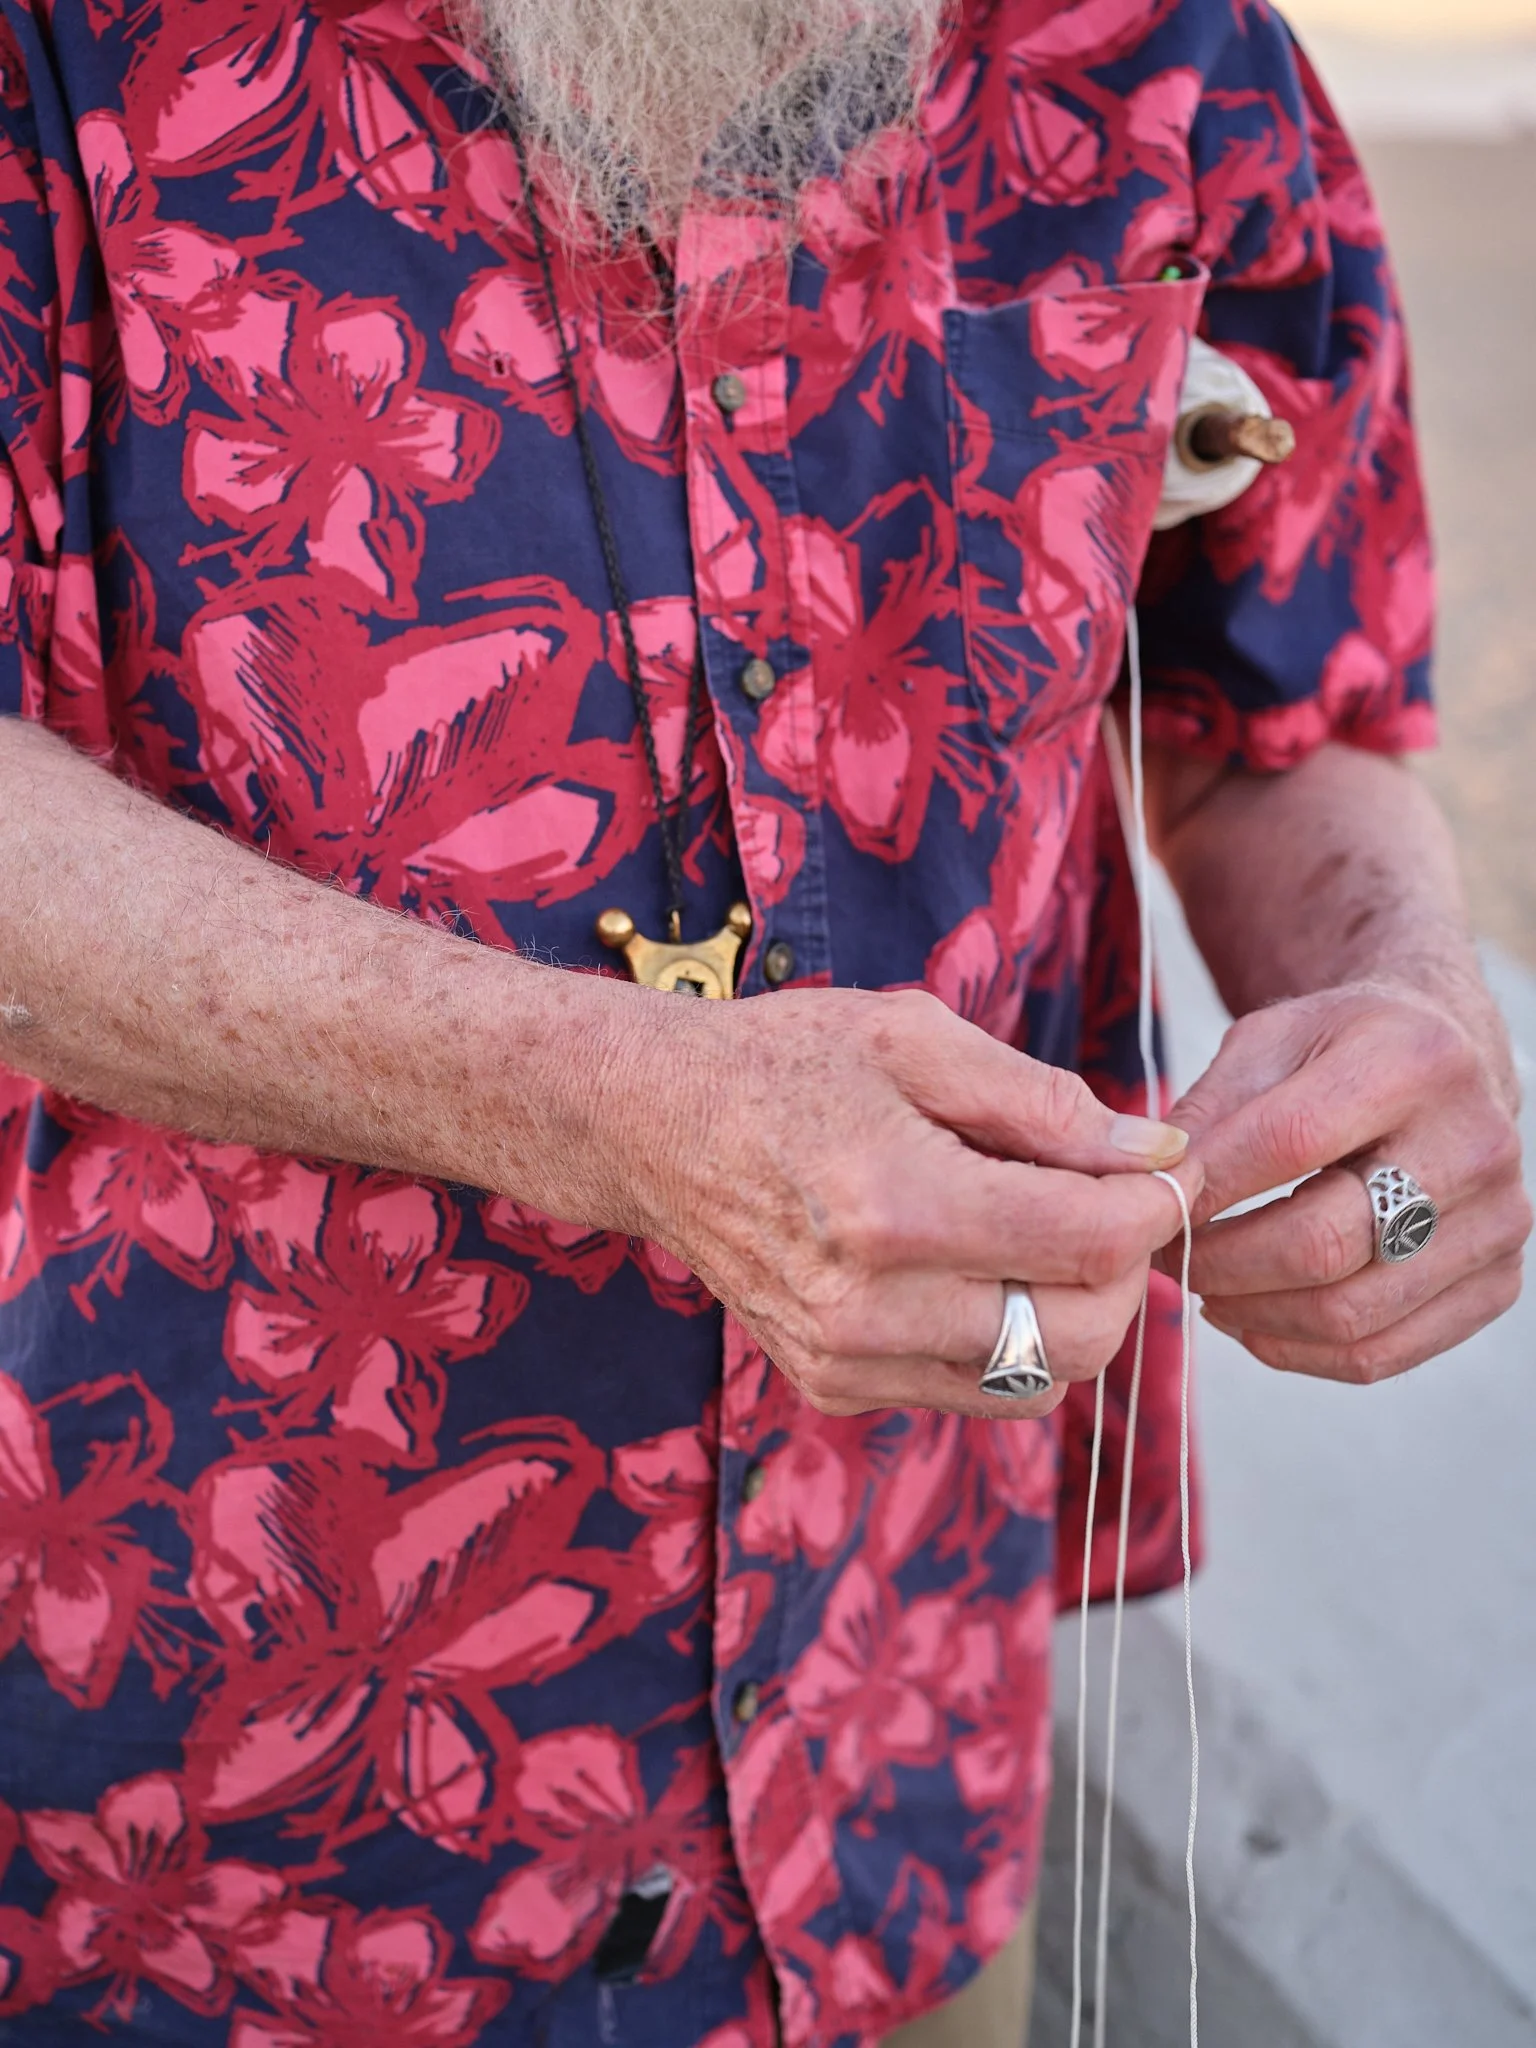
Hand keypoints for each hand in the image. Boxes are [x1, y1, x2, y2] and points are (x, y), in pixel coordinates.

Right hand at [615, 987, 1200, 1417]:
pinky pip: (980, 1388)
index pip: (1087, 1240)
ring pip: (1041, 1376)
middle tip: (1111, 1201)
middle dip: (1127, 1268)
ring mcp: (847, 1359)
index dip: (1155, 1203)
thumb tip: (1153, 1153)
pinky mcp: (835, 1385)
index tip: (1165, 1165)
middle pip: (1082, 1333)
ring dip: (1077, 1309)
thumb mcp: (915, 1037)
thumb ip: (1045, 1101)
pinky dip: (1014, 1337)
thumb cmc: (782, 1064)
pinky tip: (986, 1267)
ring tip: (1046, 1228)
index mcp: (895, 1203)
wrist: (652, 1126)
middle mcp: (869, 1305)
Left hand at [1169, 978, 1529, 1381]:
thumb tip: (1152, 1188)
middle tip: (1166, 1254)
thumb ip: (1207, 1110)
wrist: (1443, 1066)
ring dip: (1250, 1313)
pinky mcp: (1497, 1282)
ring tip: (1203, 1285)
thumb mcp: (1268, 1041)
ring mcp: (1498, 1221)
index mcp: (1415, 1060)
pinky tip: (1251, 1318)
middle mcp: (1475, 1143)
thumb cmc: (1339, 1051)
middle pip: (1323, 1243)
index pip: (1291, 1142)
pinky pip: (1379, 1353)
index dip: (1208, 1186)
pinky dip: (1296, 1349)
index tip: (1153, 1204)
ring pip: (1348, 1314)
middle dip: (1220, 1262)